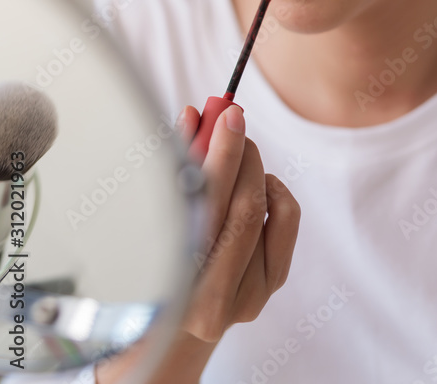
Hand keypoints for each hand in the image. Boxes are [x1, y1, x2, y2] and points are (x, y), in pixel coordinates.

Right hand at [176, 103, 300, 343]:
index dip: (221, 155)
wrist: (168, 320)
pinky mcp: (268, 288)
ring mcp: (244, 298)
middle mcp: (210, 301)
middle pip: (243, 206)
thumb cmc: (152, 252)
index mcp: (172, 286)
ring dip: (253, 169)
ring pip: (264, 209)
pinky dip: (273, 191)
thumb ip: (175, 166)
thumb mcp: (153, 212)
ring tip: (237, 154)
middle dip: (241, 154)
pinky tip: (255, 186)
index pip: (207, 206)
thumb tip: (195, 116)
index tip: (226, 116)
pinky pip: (284, 219)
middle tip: (233, 121)